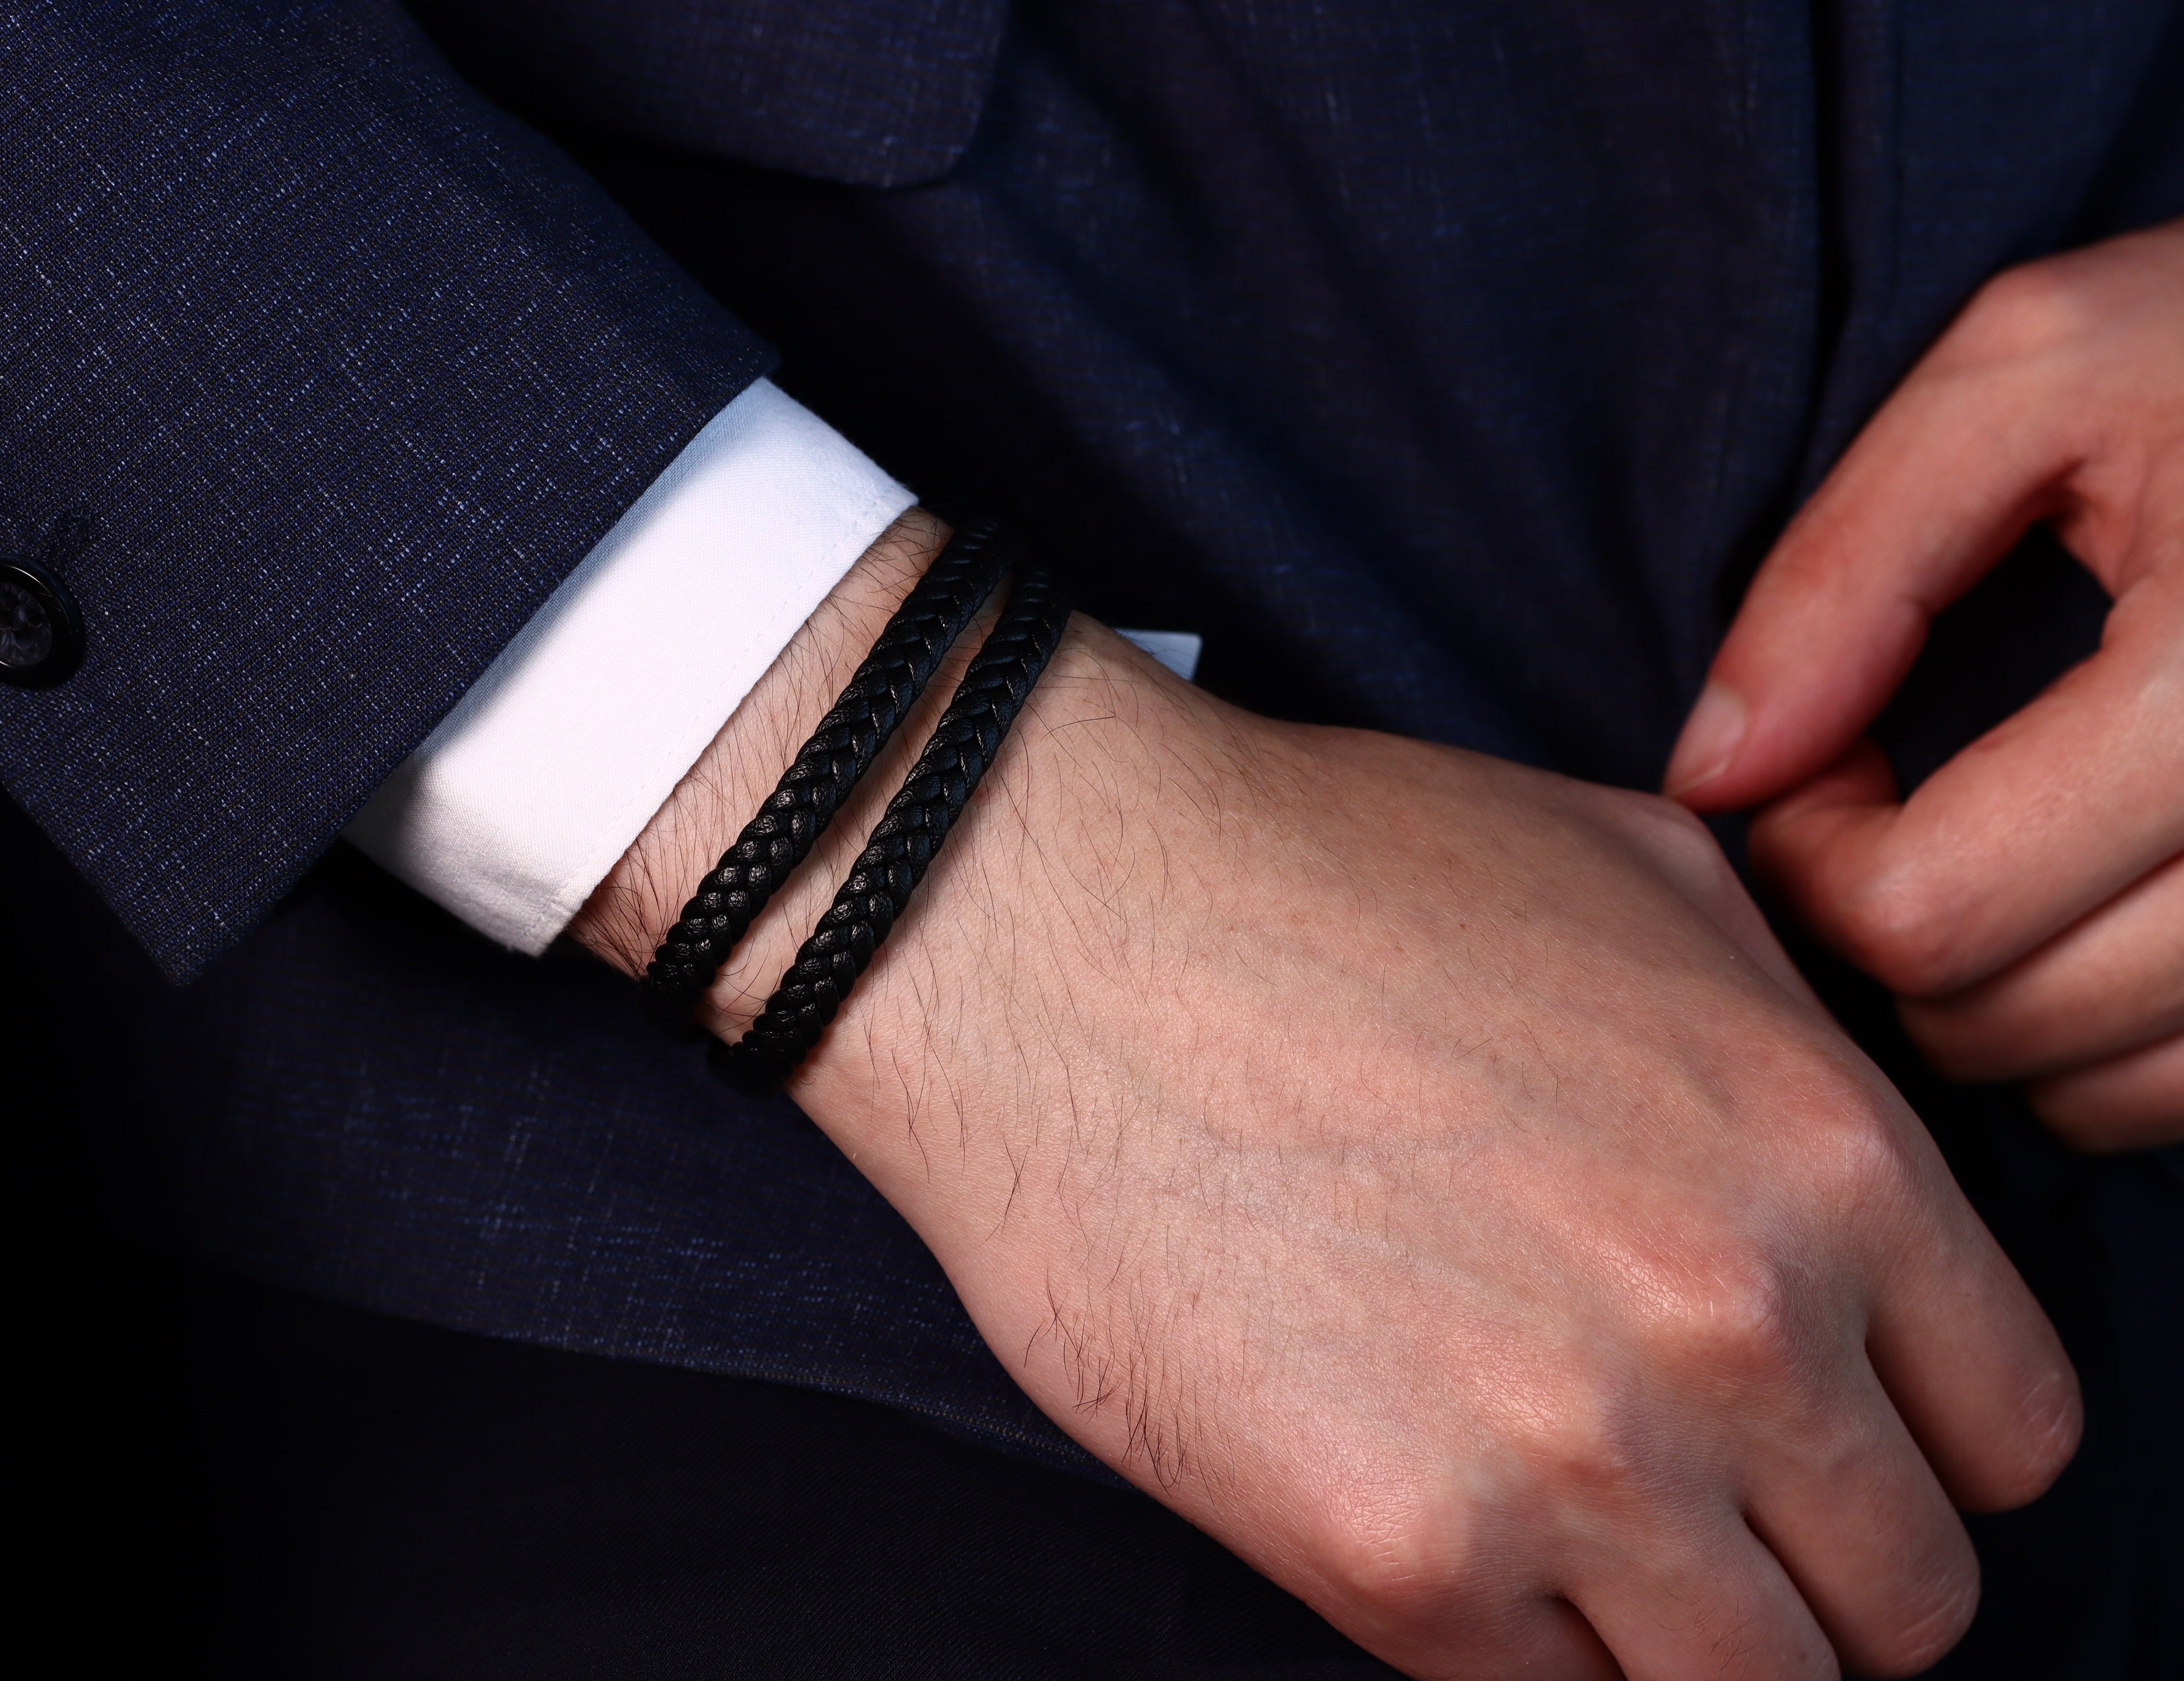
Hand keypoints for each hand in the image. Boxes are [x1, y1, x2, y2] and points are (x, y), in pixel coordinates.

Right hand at [575, 517, 2076, 1679]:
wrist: (1050, 922)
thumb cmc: (1319, 873)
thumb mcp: (1635, 871)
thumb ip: (1795, 1026)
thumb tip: (1851, 1154)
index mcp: (1826, 1158)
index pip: (2008, 1431)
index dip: (1921, 1442)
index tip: (1826, 1435)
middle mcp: (1738, 1329)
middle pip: (1905, 1597)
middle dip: (1812, 1561)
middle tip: (1691, 1504)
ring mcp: (1573, 1464)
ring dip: (1674, 1631)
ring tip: (1567, 1538)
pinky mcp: (1397, 1559)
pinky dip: (1513, 1643)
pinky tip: (1432, 1518)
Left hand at [1667, 217, 2183, 1149]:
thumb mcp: (2037, 366)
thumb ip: (1846, 569)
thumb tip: (1712, 775)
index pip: (1923, 911)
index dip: (1812, 854)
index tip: (1823, 754)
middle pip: (2009, 1023)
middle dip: (1895, 934)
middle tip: (1891, 803)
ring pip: (2113, 1095)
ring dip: (2010, 1005)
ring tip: (2004, 846)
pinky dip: (2126, 1039)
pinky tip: (2106, 899)